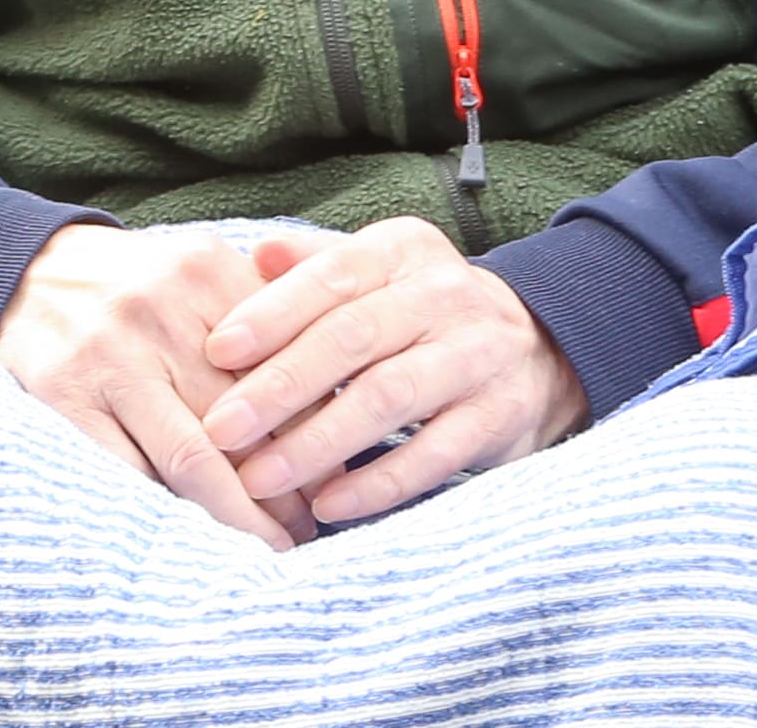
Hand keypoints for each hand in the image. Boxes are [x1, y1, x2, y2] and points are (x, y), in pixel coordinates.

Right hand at [0, 222, 335, 549]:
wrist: (29, 270)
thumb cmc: (138, 288)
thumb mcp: (201, 275)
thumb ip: (264, 319)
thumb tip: (335, 410)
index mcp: (204, 273)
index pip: (283, 368)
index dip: (318, 434)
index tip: (335, 479)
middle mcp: (158, 310)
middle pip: (246, 420)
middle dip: (287, 486)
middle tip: (307, 525)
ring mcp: (108, 357)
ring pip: (194, 460)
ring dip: (241, 515)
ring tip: (270, 544)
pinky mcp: (65, 397)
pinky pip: (130, 473)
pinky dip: (170, 511)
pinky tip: (199, 534)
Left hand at [196, 217, 587, 524]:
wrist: (540, 346)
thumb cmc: (422, 310)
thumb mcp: (377, 270)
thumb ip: (315, 264)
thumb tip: (253, 254)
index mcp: (402, 252)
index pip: (330, 276)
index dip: (270, 314)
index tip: (216, 351)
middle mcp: (443, 297)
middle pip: (351, 340)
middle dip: (280, 388)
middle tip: (222, 429)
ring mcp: (476, 358)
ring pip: (387, 399)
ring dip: (317, 444)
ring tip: (261, 478)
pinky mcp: (499, 419)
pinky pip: (432, 456)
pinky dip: (377, 485)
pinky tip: (327, 505)